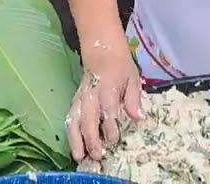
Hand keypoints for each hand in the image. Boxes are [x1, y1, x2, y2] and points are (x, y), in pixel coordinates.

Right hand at [67, 37, 143, 161]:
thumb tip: (139, 117)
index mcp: (107, 87)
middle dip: (91, 138)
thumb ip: (133, 99)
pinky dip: (70, 134)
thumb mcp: (132, 78)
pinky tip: (74, 147)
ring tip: (79, 157)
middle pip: (88, 118)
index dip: (110, 126)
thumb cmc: (120, 67)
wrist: (102, 52)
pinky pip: (70, 119)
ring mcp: (80, 98)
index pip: (107, 109)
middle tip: (97, 156)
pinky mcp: (75, 102)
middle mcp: (91, 94)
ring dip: (76, 139)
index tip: (114, 141)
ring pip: (74, 120)